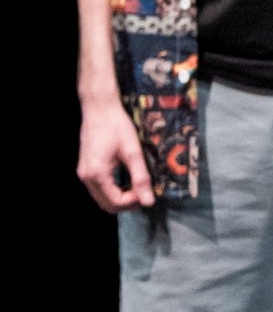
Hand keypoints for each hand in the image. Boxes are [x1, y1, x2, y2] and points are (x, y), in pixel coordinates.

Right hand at [78, 97, 154, 211]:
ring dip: (120, 197)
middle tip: (144, 193)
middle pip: (106, 204)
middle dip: (127, 203)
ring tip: (137, 186)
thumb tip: (149, 202)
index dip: (134, 202)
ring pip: (102, 197)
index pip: (115, 202)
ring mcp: (84, 172)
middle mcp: (86, 177)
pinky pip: (99, 188)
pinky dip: (113, 189)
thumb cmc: (116, 125)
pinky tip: (127, 179)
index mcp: (97, 174)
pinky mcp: (86, 167)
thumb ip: (141, 178)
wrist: (99, 107)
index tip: (148, 192)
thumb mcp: (132, 152)